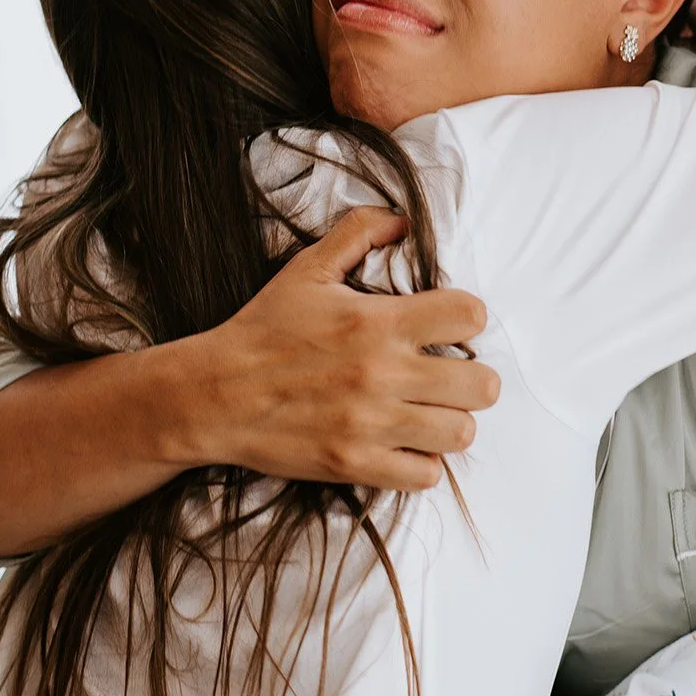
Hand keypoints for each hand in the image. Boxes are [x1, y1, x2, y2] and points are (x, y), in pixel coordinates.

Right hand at [184, 207, 499, 490]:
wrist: (213, 394)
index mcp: (378, 322)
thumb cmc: (263, 329)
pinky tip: (404, 444)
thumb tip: (403, 220)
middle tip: (449, 376)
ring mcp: (371, 424)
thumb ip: (358, 234)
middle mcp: (383, 374)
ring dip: (451, 421)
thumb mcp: (307, 269)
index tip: (450, 326)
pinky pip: (425, 476)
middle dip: (472, 377)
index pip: (470, 315)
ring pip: (461, 432)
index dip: (468, 318)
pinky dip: (422, 463)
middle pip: (482, 384)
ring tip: (429, 412)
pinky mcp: (355, 464)